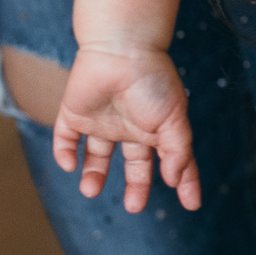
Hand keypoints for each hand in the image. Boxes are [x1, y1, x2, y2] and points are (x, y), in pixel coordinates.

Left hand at [53, 44, 201, 212]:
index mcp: (157, 128)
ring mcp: (102, 121)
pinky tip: (69, 165)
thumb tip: (175, 179)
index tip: (191, 205)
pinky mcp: (74, 113)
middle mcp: (130, 127)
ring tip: (90, 190)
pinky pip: (65, 138)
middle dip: (136, 188)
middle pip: (134, 165)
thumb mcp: (175, 117)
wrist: (120, 48)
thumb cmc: (152, 79)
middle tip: (134, 207)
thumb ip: (178, 151)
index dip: (184, 182)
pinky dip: (64, 153)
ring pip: (96, 156)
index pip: (173, 161)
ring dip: (93, 176)